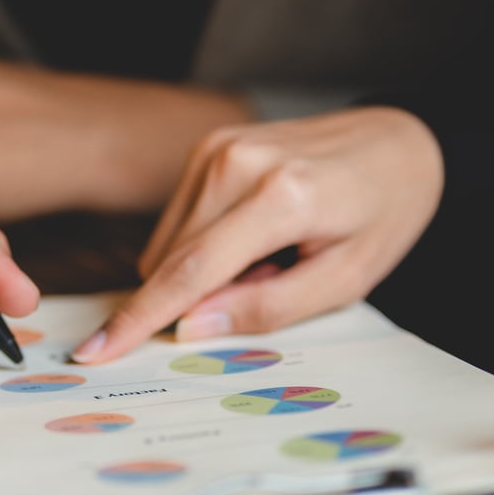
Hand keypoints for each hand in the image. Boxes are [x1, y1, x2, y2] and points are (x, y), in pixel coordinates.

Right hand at [69, 106, 442, 363]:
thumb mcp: (345, 279)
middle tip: (275, 279)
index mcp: (280, 196)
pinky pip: (180, 221)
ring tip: (272, 254)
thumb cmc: (382, 214)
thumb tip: (190, 327)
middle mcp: (237, 163)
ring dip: (205, 270)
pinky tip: (256, 234)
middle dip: (203, 295)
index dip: (139, 318)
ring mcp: (218, 148)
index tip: (94, 352)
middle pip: (173, 261)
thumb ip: (268, 307)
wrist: (398, 142)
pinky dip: (206, 244)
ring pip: (170, 245)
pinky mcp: (209, 146)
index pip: (191, 271)